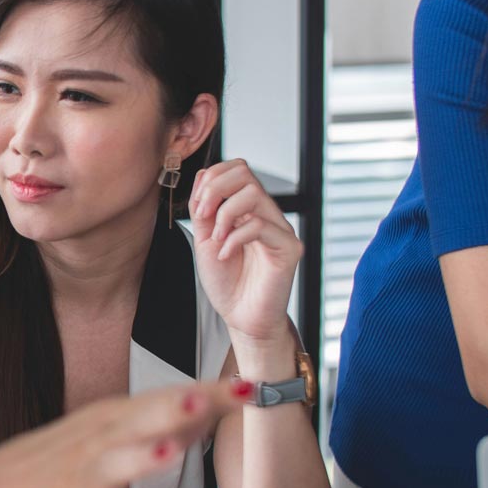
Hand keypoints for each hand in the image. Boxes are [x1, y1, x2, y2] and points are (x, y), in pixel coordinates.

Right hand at [0, 381, 245, 487]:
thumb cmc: (60, 460)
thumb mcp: (107, 430)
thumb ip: (161, 422)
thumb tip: (212, 405)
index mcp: (112, 419)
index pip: (167, 400)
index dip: (209, 394)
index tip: (249, 388)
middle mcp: (99, 444)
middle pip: (140, 422)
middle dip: (172, 409)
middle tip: (205, 398)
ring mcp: (84, 481)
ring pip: (113, 469)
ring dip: (140, 460)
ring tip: (167, 453)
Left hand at [188, 159, 301, 345]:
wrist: (241, 317)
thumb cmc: (226, 282)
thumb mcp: (205, 239)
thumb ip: (204, 209)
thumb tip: (204, 175)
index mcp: (247, 209)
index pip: (236, 169)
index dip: (212, 178)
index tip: (197, 207)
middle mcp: (267, 213)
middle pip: (245, 171)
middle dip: (215, 189)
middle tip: (203, 216)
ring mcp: (280, 229)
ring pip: (254, 194)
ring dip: (224, 214)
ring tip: (216, 239)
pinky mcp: (289, 248)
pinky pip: (261, 226)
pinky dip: (234, 238)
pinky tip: (225, 255)